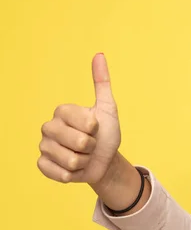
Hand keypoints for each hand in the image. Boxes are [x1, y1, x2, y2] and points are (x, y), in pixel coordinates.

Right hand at [38, 53, 121, 183]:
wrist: (104, 162)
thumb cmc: (105, 135)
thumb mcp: (108, 109)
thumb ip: (102, 83)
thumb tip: (99, 55)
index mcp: (62, 112)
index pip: (85, 122)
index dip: (96, 129)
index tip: (96, 128)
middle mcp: (49, 127)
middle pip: (79, 142)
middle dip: (92, 148)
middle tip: (90, 146)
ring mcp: (44, 146)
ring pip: (70, 160)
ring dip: (84, 162)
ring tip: (83, 157)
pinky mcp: (43, 165)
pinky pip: (57, 173)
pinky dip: (72, 175)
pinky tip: (73, 169)